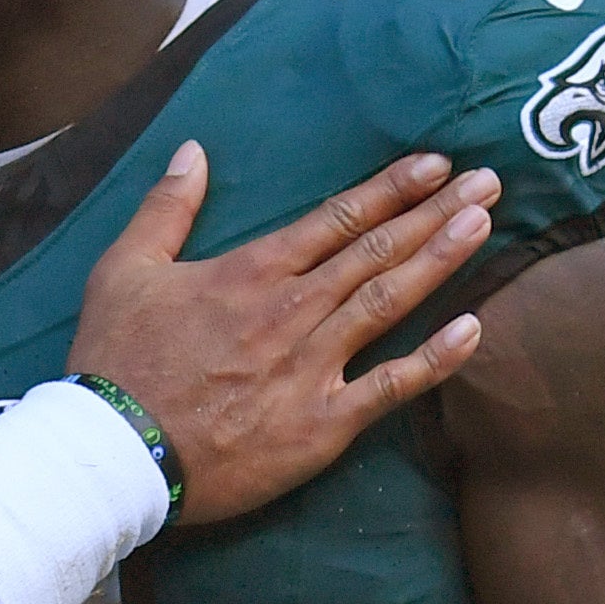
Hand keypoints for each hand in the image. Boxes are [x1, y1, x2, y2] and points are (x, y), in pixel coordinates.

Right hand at [65, 143, 498, 526]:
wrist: (116, 452)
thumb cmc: (116, 362)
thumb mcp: (124, 269)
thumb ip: (166, 207)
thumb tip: (193, 150)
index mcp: (251, 271)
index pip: (337, 218)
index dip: (391, 188)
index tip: (436, 163)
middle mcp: (293, 310)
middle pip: (377, 251)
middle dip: (436, 212)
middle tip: (487, 181)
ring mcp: (312, 366)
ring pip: (390, 302)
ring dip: (442, 260)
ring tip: (485, 224)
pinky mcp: (321, 424)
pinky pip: (390, 388)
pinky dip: (435, 360)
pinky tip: (474, 329)